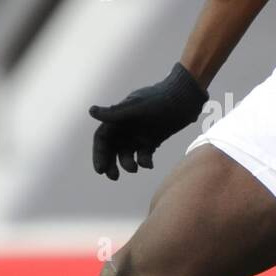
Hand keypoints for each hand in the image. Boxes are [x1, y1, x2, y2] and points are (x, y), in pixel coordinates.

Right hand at [89, 62, 208, 179]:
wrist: (184, 98)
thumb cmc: (159, 99)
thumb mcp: (137, 107)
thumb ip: (115, 113)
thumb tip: (91, 111)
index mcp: (118, 118)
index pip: (102, 138)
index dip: (99, 154)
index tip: (100, 169)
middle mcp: (126, 128)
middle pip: (111, 149)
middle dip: (110, 163)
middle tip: (113, 176)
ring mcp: (138, 135)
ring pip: (126, 155)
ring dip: (127, 164)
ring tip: (134, 169)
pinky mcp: (151, 141)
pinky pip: (143, 156)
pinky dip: (144, 162)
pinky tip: (149, 165)